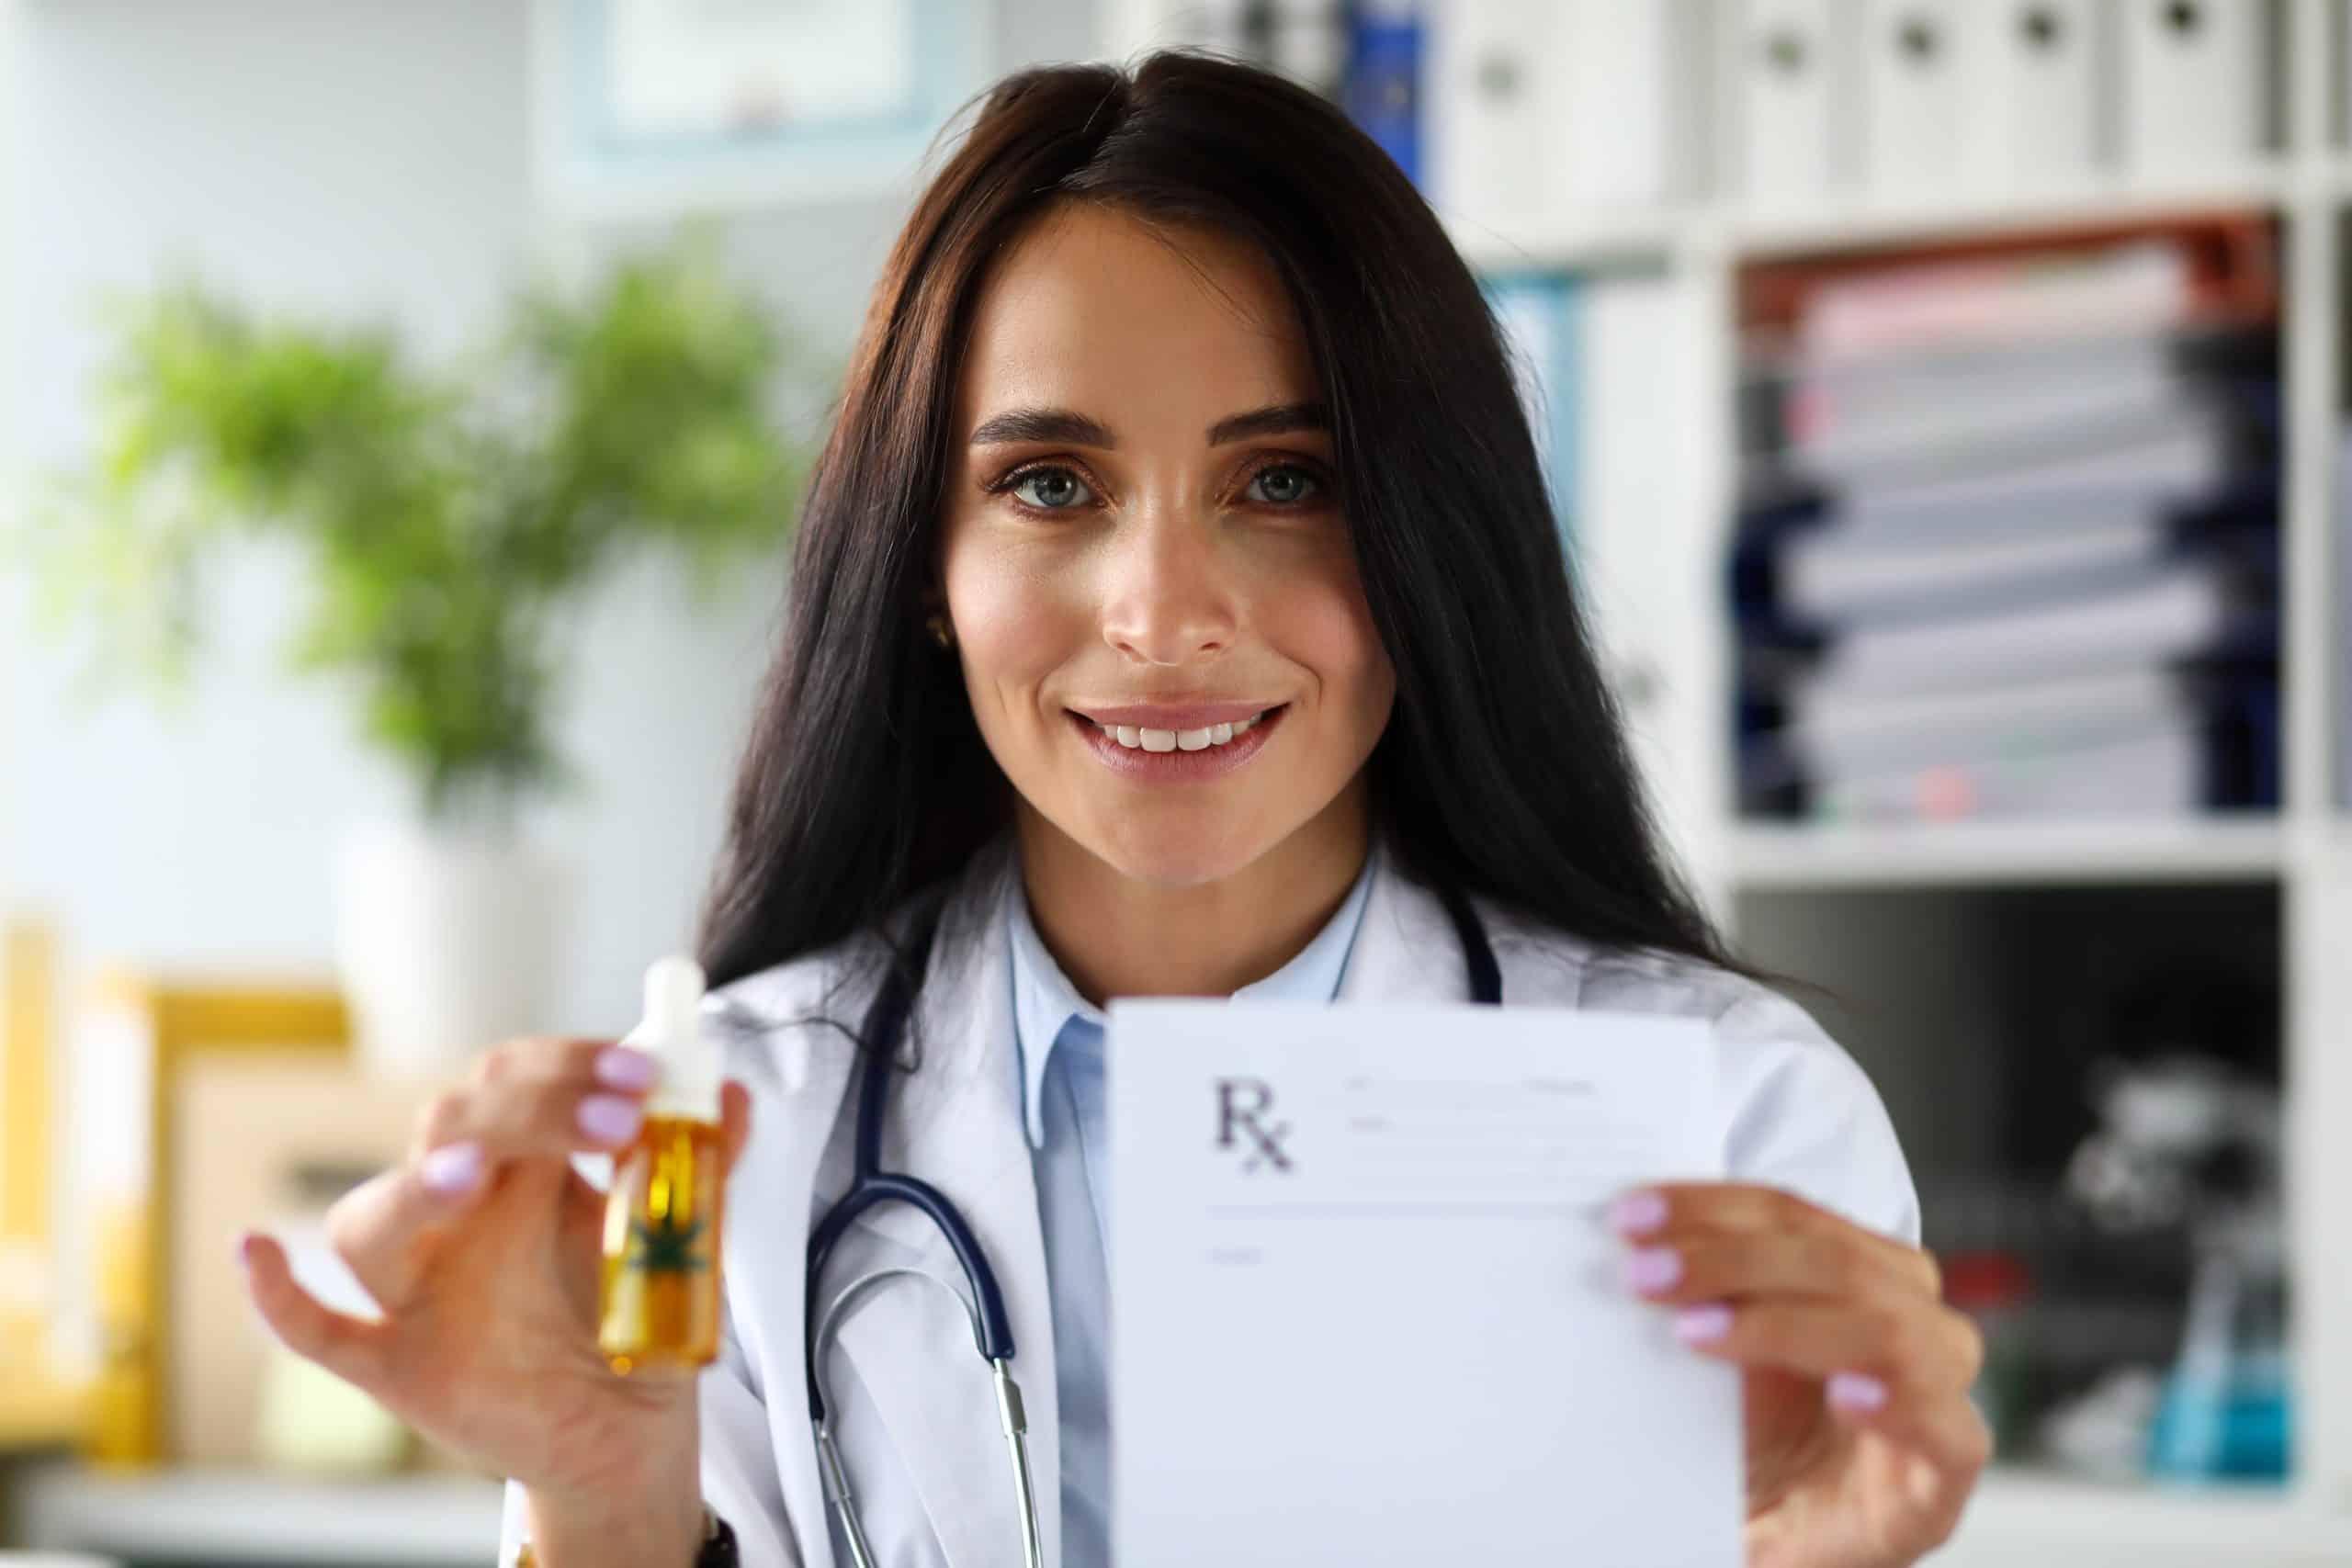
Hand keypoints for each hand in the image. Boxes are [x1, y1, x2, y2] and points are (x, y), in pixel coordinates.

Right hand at [238, 1035, 751, 1550]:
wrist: (627, 1431)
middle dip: (528, 1108)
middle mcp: (458, 1214)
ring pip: (371, 1220)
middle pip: (451, 1125)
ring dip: (414, 1188)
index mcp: (520, 1166)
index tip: (642, 1070)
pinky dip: (279, 1295)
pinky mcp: (399, 1363)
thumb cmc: (634, 1318)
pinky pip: (319, 1329)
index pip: (513, 1078)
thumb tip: (731, 1097)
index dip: (568, 1063)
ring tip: (477, 1175)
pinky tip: (257, 1252)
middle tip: (614, 1118)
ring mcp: (419, 1288)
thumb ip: (702, 1168)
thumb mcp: (684, 1238)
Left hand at [1612, 1183, 1988, 1567]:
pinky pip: (1945, 1430)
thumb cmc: (1751, 1436)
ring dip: (1781, 1323)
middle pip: (1835, 1259)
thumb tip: (1629, 1236)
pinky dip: (1898, 1404)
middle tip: (1647, 1274)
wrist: (1773, 1535)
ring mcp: (1938, 1394)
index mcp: (1861, 1271)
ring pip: (1886, 1328)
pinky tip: (1848, 1395)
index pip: (1791, 1213)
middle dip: (1732, 1258)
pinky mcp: (1942, 1477)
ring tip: (1697, 1331)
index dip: (1713, 1207)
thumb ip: (1696, 1289)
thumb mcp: (1717, 1347)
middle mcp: (1911, 1318)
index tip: (1633, 1215)